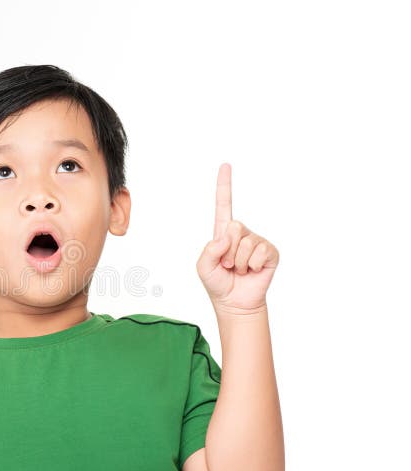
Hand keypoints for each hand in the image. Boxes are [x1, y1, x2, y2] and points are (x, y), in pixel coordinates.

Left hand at [196, 163, 279, 314]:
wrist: (235, 303)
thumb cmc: (218, 283)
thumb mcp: (203, 267)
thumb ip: (208, 250)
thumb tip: (225, 237)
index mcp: (223, 233)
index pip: (224, 205)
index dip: (224, 185)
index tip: (226, 165)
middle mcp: (241, 234)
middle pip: (234, 226)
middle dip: (228, 249)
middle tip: (228, 264)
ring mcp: (257, 242)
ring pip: (246, 242)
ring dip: (239, 261)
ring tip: (239, 270)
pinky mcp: (270, 253)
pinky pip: (260, 252)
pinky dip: (252, 265)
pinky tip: (252, 271)